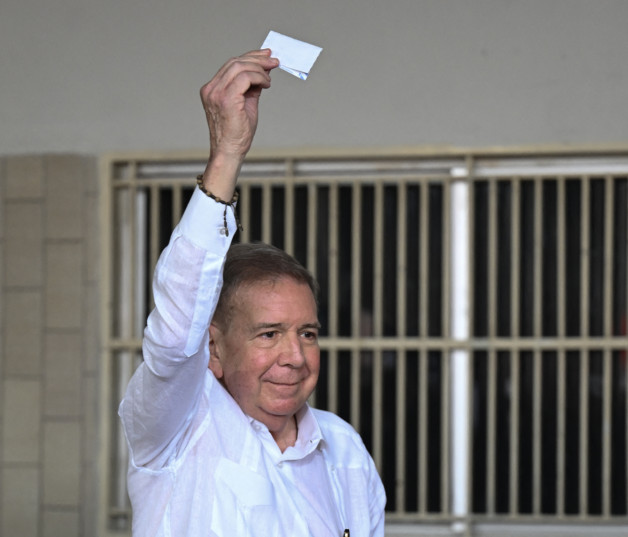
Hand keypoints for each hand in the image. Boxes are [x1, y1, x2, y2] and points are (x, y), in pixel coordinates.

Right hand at [199, 50, 278, 197]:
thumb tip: (263, 72)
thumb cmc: (237, 133)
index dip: (250, 57)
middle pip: (235, 62)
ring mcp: (216, 93)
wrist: (230, 151)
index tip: (266, 56)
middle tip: (273, 61)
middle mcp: (211, 89)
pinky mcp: (226, 99)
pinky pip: (245, 77)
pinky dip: (259, 77)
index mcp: (212, 89)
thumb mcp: (246, 104)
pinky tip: (266, 84)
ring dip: (259, 68)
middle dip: (257, 59)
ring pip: (240, 67)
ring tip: (270, 77)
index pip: (231, 65)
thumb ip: (251, 87)